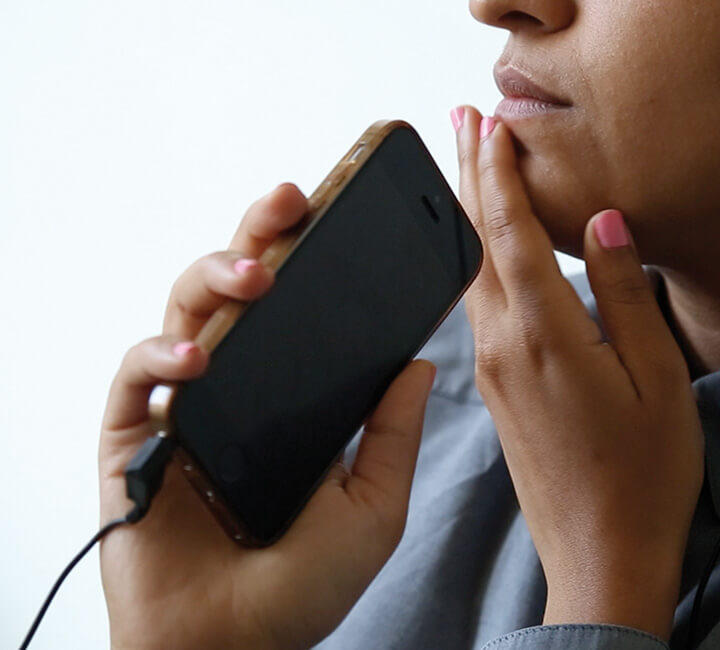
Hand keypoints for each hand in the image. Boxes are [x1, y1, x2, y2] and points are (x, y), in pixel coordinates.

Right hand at [99, 184, 435, 648]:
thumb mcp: (374, 505)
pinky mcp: (132, 440)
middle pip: (240, 289)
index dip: (317, 258)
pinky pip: (136, 377)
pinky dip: (162, 356)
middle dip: (261, 233)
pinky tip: (199, 359)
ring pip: (186, 311)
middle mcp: (237, 389)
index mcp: (292, 398)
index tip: (349, 214)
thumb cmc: (304, 588)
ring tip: (257, 272)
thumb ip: (391, 433)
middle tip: (293, 198)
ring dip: (217, 276)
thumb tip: (420, 364)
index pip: (301, 310)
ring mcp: (183, 409)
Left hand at [453, 108, 704, 640]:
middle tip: (463, 121)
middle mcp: (503, 349)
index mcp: (544, 337)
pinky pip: (477, 309)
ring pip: (470, 276)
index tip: (491, 123)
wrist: (602, 556)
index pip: (509, 232)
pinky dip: (477, 263)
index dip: (498, 172)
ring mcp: (494, 374)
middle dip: (468, 177)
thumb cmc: (644, 476)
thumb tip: (605, 222)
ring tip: (470, 170)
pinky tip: (485, 253)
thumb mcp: (656, 378)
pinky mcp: (497, 395)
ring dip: (468, 217)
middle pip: (475, 244)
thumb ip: (624, 293)